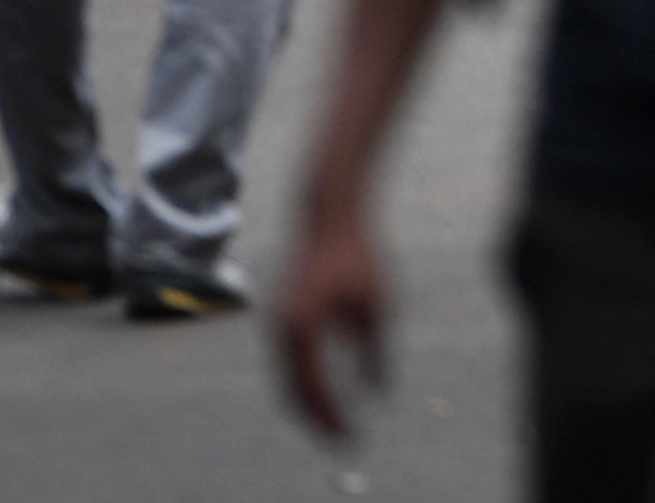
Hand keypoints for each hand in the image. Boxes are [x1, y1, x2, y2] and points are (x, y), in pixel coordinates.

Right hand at [274, 198, 386, 439]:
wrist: (330, 216)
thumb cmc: (359, 257)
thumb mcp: (378, 306)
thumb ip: (376, 352)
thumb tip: (378, 393)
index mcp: (303, 330)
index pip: (314, 388)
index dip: (332, 417)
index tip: (352, 436)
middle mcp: (281, 331)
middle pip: (293, 391)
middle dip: (316, 418)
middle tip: (342, 440)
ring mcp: (276, 324)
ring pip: (287, 378)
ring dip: (308, 403)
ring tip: (333, 423)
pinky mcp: (281, 317)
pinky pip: (288, 361)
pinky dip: (302, 382)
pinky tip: (322, 392)